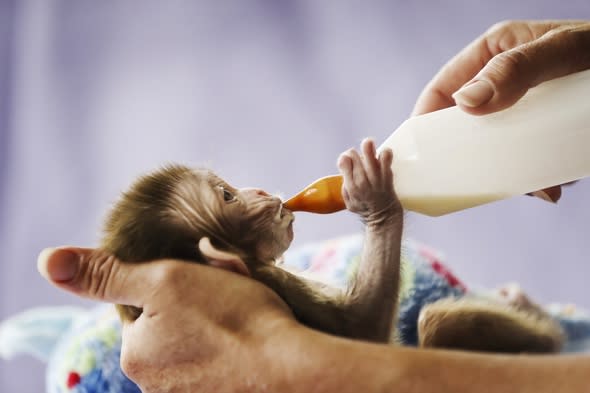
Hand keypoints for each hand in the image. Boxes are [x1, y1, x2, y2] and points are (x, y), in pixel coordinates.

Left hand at [36, 247, 294, 392]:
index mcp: (136, 353)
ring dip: (212, 329)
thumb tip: (47, 261)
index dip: (171, 286)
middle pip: (168, 329)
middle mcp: (153, 384)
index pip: (141, 309)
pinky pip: (215, 366)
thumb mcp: (165, 280)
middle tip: (226, 295)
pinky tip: (250, 341)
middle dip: (192, 309)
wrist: (290, 367)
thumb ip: (107, 273)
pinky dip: (228, 351)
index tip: (202, 279)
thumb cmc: (232, 317)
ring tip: (243, 318)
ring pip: (193, 347)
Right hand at [337, 138, 400, 225]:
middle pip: (354, 154)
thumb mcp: (348, 202)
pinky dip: (385, 153)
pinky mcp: (387, 175)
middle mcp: (361, 180)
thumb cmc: (365, 208)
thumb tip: (345, 171)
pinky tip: (383, 156)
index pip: (343, 160)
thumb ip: (345, 186)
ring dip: (368, 146)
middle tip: (361, 159)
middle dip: (356, 153)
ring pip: (369, 152)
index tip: (350, 161)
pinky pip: (386, 156)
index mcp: (350, 186)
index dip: (346, 157)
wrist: (384, 216)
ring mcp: (375, 177)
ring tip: (369, 146)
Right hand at [412, 20, 589, 201]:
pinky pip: (522, 156)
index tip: (418, 157)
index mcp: (492, 54)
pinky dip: (532, 176)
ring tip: (534, 186)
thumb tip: (465, 102)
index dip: (424, 123)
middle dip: (469, 156)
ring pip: (493, 146)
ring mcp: (522, 107)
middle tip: (474, 181)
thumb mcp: (561, 53)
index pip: (442, 90)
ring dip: (505, 172)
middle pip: (464, 125)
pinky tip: (550, 184)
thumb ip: (515, 70)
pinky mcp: (542, 128)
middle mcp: (501, 82)